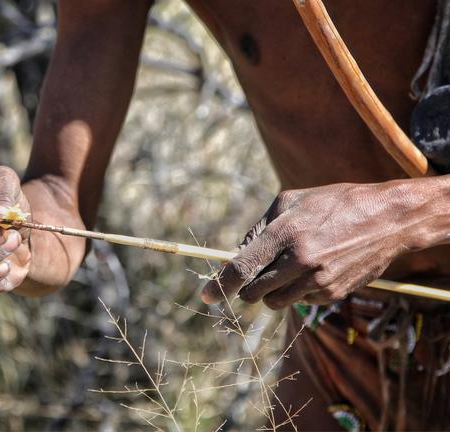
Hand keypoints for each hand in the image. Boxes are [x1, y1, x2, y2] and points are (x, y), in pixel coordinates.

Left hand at [201, 181, 425, 308]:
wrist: (387, 219)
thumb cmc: (333, 203)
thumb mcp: (290, 201)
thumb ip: (258, 228)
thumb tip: (235, 253)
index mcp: (286, 233)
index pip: (242, 269)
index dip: (220, 286)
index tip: (208, 296)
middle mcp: (300, 261)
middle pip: (254, 293)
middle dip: (247, 287)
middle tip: (254, 274)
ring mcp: (318, 281)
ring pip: (275, 302)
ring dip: (271, 291)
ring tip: (287, 266)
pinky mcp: (333, 294)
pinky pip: (300, 302)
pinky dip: (297, 291)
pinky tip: (312, 270)